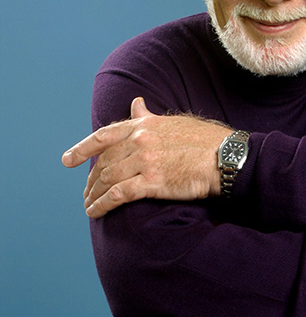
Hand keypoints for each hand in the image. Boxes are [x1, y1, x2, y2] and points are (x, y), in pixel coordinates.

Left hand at [62, 97, 232, 216]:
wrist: (227, 157)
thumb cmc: (207, 140)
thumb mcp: (175, 122)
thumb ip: (150, 117)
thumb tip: (136, 104)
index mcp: (144, 125)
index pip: (104, 135)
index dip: (83, 149)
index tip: (68, 160)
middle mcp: (140, 140)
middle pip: (104, 162)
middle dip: (91, 180)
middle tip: (86, 192)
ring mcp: (145, 161)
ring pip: (107, 179)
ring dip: (94, 194)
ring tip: (89, 206)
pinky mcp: (153, 182)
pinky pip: (118, 195)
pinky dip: (103, 205)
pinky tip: (96, 212)